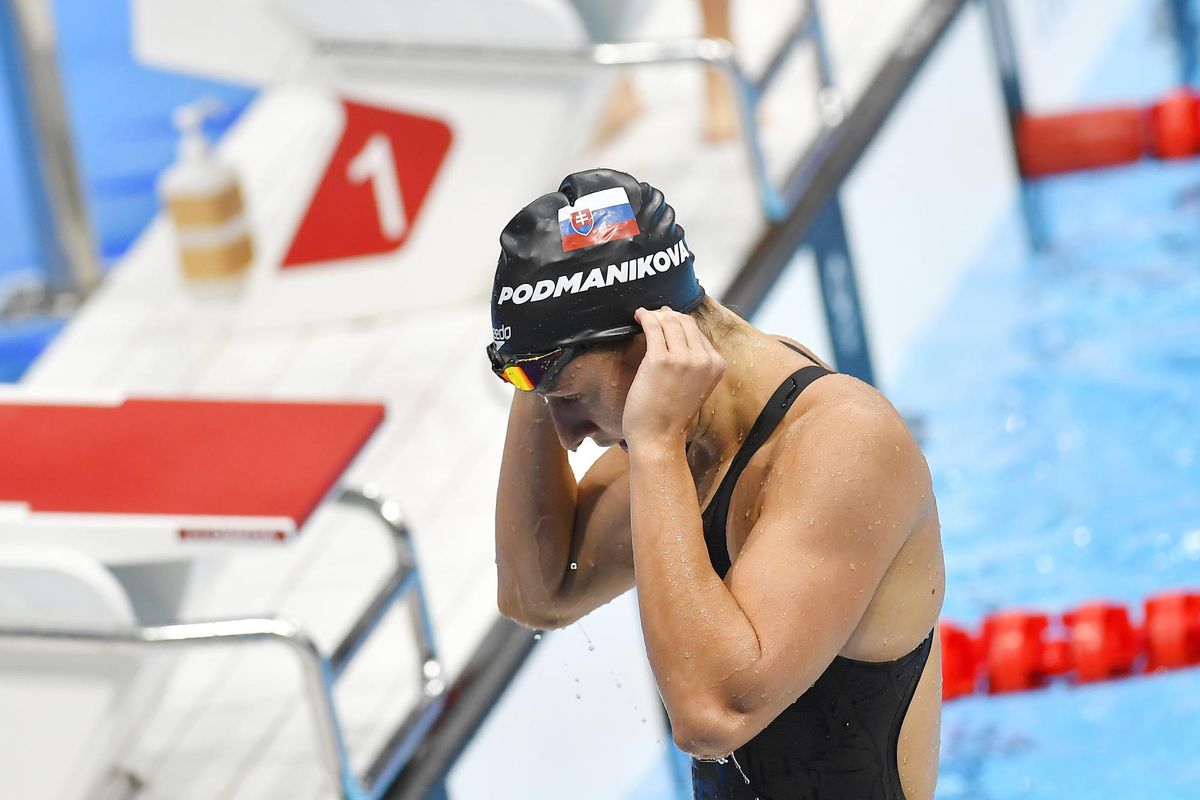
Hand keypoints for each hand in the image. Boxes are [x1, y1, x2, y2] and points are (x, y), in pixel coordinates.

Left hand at [622, 306, 725, 448]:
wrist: (659, 438)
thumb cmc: (671, 416)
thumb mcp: (697, 386)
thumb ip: (695, 363)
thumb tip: (678, 335)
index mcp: (717, 365)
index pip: (698, 332)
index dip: (680, 322)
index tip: (666, 319)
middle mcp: (704, 359)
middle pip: (685, 321)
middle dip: (668, 315)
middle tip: (654, 315)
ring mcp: (683, 359)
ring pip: (670, 321)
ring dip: (655, 314)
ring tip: (644, 315)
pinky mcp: (660, 360)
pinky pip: (653, 327)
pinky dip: (645, 317)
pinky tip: (638, 316)